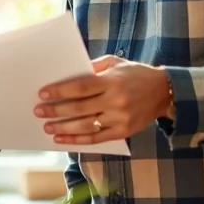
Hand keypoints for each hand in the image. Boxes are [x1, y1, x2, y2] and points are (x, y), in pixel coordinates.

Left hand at [33, 55, 170, 144]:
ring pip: (85, 126)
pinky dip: (77, 140)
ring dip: (63, 128)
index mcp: (112, 81)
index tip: (43, 94)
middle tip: (38, 111)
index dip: (60, 91)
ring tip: (47, 127)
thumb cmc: (135, 74)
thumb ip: (92, 67)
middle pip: (79, 109)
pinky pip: (96, 139)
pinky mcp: (123, 132)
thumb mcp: (115, 62)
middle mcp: (115, 101)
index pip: (80, 87)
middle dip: (56, 111)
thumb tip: (67, 74)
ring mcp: (119, 118)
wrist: (164, 91)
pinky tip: (62, 138)